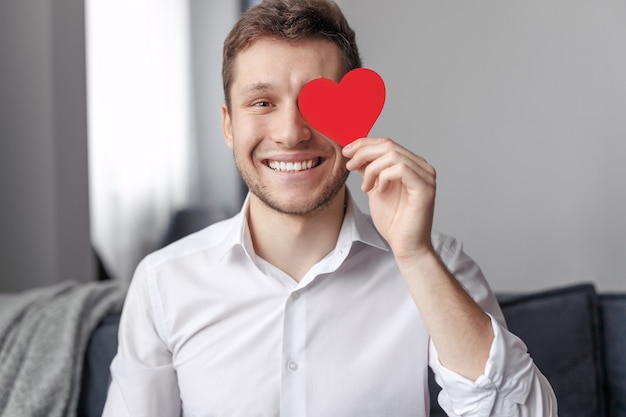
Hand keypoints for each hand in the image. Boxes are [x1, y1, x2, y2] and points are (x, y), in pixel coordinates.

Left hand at [343, 138, 436, 261]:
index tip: (346, 151)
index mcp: (411, 165)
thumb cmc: (393, 221)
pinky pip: (401, 169)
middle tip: (349, 164)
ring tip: (365, 186)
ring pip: (393, 155)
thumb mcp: (375, 188)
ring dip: (372, 168)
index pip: (387, 143)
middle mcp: (422, 167)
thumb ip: (369, 170)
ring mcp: (426, 176)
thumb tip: (355, 153)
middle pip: (389, 145)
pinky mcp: (425, 187)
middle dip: (364, 152)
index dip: (364, 144)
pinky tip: (377, 190)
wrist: (404, 245)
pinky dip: (383, 176)